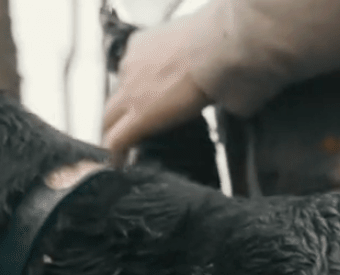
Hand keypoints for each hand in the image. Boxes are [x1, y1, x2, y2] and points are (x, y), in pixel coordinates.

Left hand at [102, 20, 215, 159]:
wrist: (219, 48)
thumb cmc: (222, 44)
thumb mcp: (203, 49)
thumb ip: (202, 66)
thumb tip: (229, 90)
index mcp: (144, 45)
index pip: (130, 71)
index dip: (134, 90)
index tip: (143, 101)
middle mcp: (131, 64)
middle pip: (114, 96)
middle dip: (119, 115)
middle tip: (127, 130)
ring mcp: (131, 91)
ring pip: (109, 118)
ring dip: (115, 133)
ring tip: (122, 152)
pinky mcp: (139, 116)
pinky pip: (117, 140)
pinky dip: (116, 155)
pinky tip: (120, 165)